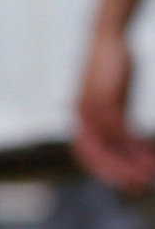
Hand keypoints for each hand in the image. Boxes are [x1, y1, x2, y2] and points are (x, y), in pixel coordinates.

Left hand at [75, 27, 154, 192]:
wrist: (106, 40)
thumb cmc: (111, 69)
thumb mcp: (112, 97)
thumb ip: (115, 118)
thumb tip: (125, 139)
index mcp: (80, 117)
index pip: (86, 154)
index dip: (104, 171)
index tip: (123, 183)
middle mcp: (81, 116)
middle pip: (96, 156)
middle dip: (118, 174)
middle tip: (139, 188)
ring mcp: (91, 110)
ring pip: (111, 148)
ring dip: (131, 165)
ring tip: (150, 176)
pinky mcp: (106, 101)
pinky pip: (120, 133)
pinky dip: (135, 148)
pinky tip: (149, 157)